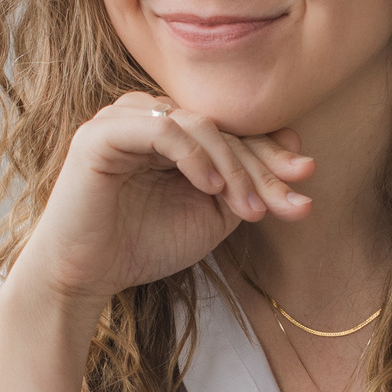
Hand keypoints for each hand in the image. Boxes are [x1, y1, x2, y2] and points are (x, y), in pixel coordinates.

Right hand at [10, 91, 314, 317]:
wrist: (86, 275)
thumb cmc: (143, 246)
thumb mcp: (210, 217)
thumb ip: (244, 188)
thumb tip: (298, 163)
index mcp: (174, 133)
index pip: (232, 131)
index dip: (271, 154)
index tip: (305, 179)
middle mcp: (150, 116)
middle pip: (222, 126)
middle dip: (262, 164)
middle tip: (293, 197)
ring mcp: (124, 119)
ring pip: (198, 124)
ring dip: (234, 166)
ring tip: (251, 209)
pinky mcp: (102, 133)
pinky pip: (161, 127)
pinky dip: (194, 155)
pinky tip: (213, 188)